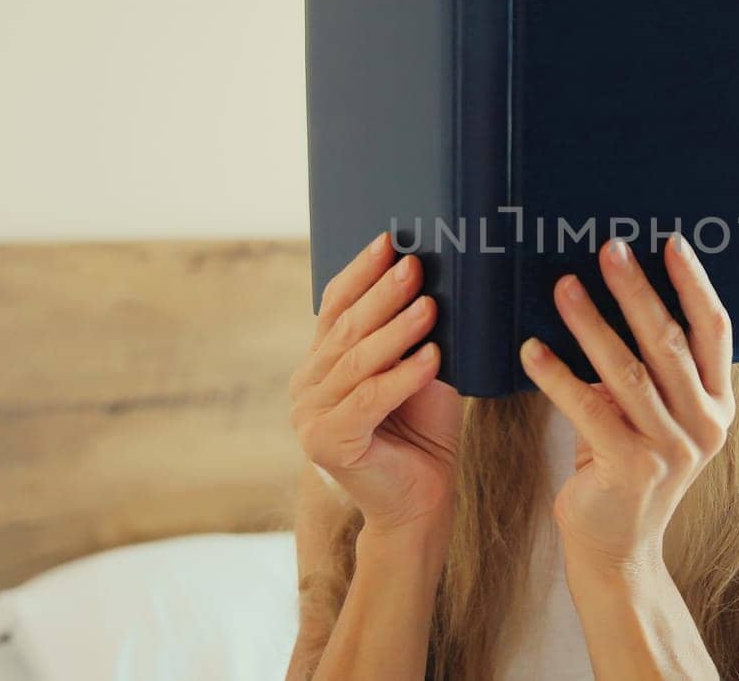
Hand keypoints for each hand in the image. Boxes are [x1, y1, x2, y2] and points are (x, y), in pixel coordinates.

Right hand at [289, 232, 461, 534]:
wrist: (423, 499)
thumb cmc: (424, 430)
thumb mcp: (418, 369)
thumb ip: (410, 334)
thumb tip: (430, 279)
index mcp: (320, 363)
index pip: (335, 307)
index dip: (361, 273)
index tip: (389, 241)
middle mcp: (306, 386)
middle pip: (345, 330)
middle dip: (382, 294)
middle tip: (414, 265)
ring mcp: (309, 416)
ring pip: (357, 363)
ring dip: (396, 331)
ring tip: (429, 306)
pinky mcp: (327, 444)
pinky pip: (369, 400)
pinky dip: (402, 377)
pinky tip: (432, 358)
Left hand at [518, 234, 734, 572]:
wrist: (617, 549)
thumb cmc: (626, 468)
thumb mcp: (654, 416)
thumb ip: (650, 369)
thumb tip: (611, 293)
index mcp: (718, 404)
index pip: (714, 331)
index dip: (694, 284)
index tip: (671, 243)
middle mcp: (703, 425)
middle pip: (669, 342)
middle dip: (637, 290)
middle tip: (609, 249)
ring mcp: (671, 449)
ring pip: (628, 371)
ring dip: (592, 322)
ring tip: (563, 286)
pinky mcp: (630, 468)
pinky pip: (588, 408)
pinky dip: (556, 375)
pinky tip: (531, 349)